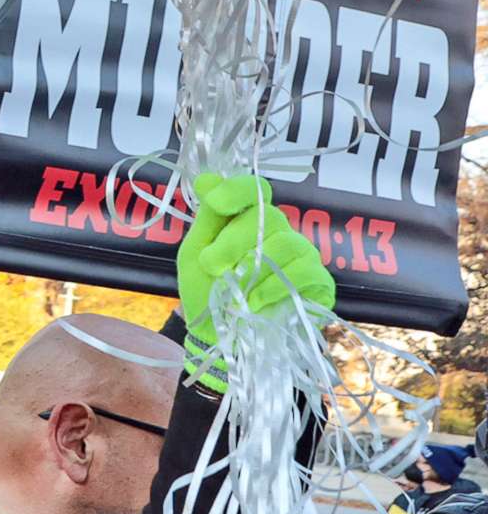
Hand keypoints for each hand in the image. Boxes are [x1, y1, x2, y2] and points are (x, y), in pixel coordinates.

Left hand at [176, 174, 334, 389]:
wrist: (219, 335)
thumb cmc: (207, 292)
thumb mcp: (195, 252)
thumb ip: (207, 217)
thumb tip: (206, 177)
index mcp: (249, 219)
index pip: (256, 190)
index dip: (238, 191)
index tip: (215, 202)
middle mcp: (279, 232)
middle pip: (267, 217)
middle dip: (232, 241)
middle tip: (212, 265)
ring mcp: (302, 256)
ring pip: (287, 242)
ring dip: (253, 267)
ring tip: (234, 288)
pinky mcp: (318, 282)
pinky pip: (305, 271)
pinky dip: (275, 285)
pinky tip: (256, 300)